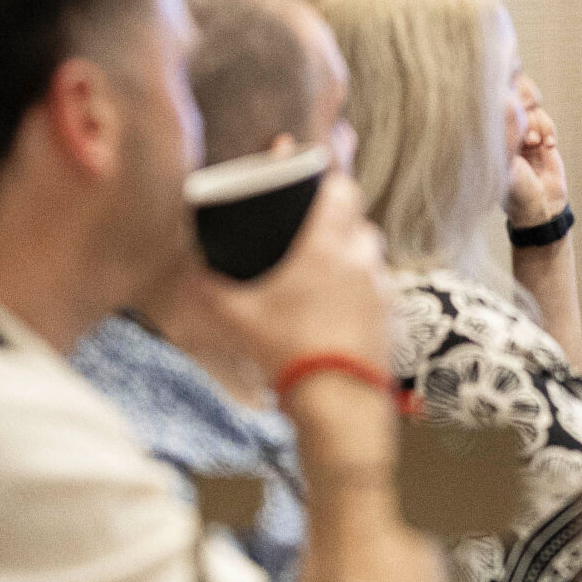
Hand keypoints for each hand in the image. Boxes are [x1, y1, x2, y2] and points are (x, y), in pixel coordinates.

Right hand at [196, 174, 393, 379]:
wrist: (337, 399)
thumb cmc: (286, 350)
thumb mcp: (235, 318)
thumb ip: (208, 290)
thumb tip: (189, 275)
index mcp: (325, 247)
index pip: (342, 190)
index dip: (330, 181)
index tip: (315, 184)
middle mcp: (361, 261)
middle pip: (360, 222)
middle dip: (340, 222)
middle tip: (314, 236)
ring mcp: (381, 290)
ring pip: (371, 257)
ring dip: (353, 258)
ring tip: (325, 275)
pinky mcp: (392, 318)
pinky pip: (379, 292)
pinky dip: (363, 293)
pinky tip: (340, 311)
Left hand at [505, 76, 569, 228]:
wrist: (541, 208)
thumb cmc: (515, 190)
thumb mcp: (505, 163)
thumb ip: (503, 136)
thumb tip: (505, 103)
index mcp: (487, 139)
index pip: (490, 106)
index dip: (505, 100)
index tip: (513, 110)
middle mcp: (503, 135)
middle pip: (512, 102)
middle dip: (523, 109)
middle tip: (528, 127)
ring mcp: (522, 136)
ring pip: (531, 111)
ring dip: (538, 124)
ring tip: (536, 143)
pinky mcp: (541, 140)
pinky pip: (545, 122)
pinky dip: (549, 130)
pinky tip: (549, 146)